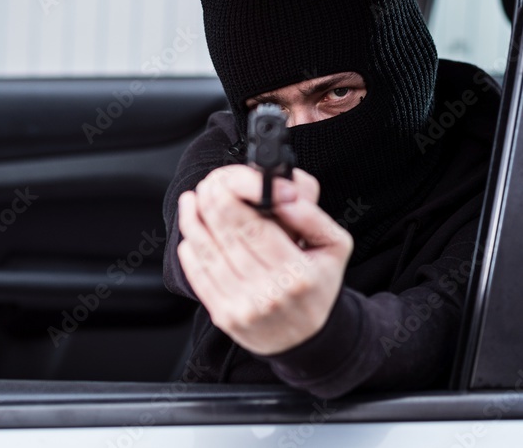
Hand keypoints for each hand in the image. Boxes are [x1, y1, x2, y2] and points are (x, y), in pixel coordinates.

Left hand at [176, 165, 352, 354]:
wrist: (307, 339)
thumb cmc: (318, 286)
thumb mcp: (333, 248)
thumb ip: (312, 217)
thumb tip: (284, 193)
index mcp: (297, 273)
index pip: (256, 229)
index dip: (233, 202)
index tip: (222, 183)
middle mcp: (269, 293)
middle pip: (229, 238)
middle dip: (211, 205)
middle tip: (206, 186)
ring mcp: (244, 307)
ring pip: (208, 255)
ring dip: (193, 224)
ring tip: (189, 202)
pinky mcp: (225, 316)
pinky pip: (199, 277)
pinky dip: (190, 252)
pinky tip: (189, 234)